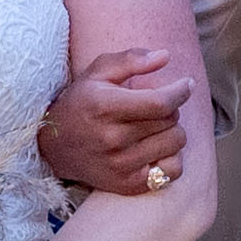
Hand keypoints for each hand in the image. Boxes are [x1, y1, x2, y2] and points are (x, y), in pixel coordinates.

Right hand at [30, 42, 196, 201]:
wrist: (54, 147)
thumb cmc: (81, 103)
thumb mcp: (97, 73)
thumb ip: (130, 60)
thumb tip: (166, 56)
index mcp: (105, 107)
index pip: (160, 102)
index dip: (180, 91)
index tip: (186, 84)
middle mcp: (112, 138)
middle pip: (170, 120)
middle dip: (171, 108)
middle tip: (155, 105)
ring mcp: (121, 165)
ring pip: (176, 143)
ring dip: (172, 131)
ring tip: (153, 126)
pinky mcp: (128, 184)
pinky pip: (173, 170)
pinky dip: (171, 157)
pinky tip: (155, 148)